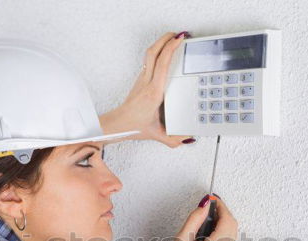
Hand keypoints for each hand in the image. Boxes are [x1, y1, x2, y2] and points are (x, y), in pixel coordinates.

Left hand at [100, 32, 194, 146]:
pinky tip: (165, 53)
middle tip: (179, 34)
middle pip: (154, 53)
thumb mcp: (158, 135)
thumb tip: (188, 138)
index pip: (162, 64)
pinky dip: (158, 52)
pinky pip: (148, 61)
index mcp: (154, 92)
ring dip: (161, 43)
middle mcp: (147, 82)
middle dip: (166, 39)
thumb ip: (175, 139)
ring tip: (172, 38)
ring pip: (149, 54)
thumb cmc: (134, 126)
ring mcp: (142, 79)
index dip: (171, 49)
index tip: (180, 40)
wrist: (118, 125)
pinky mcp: (140, 80)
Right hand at [159, 195, 237, 240]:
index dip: (220, 205)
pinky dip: (221, 231)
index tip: (210, 198)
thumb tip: (204, 205)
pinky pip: (229, 239)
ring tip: (202, 223)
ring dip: (221, 222)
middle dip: (221, 212)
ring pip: (232, 231)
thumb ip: (194, 220)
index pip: (226, 219)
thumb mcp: (181, 240)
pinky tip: (206, 233)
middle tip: (205, 208)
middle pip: (232, 223)